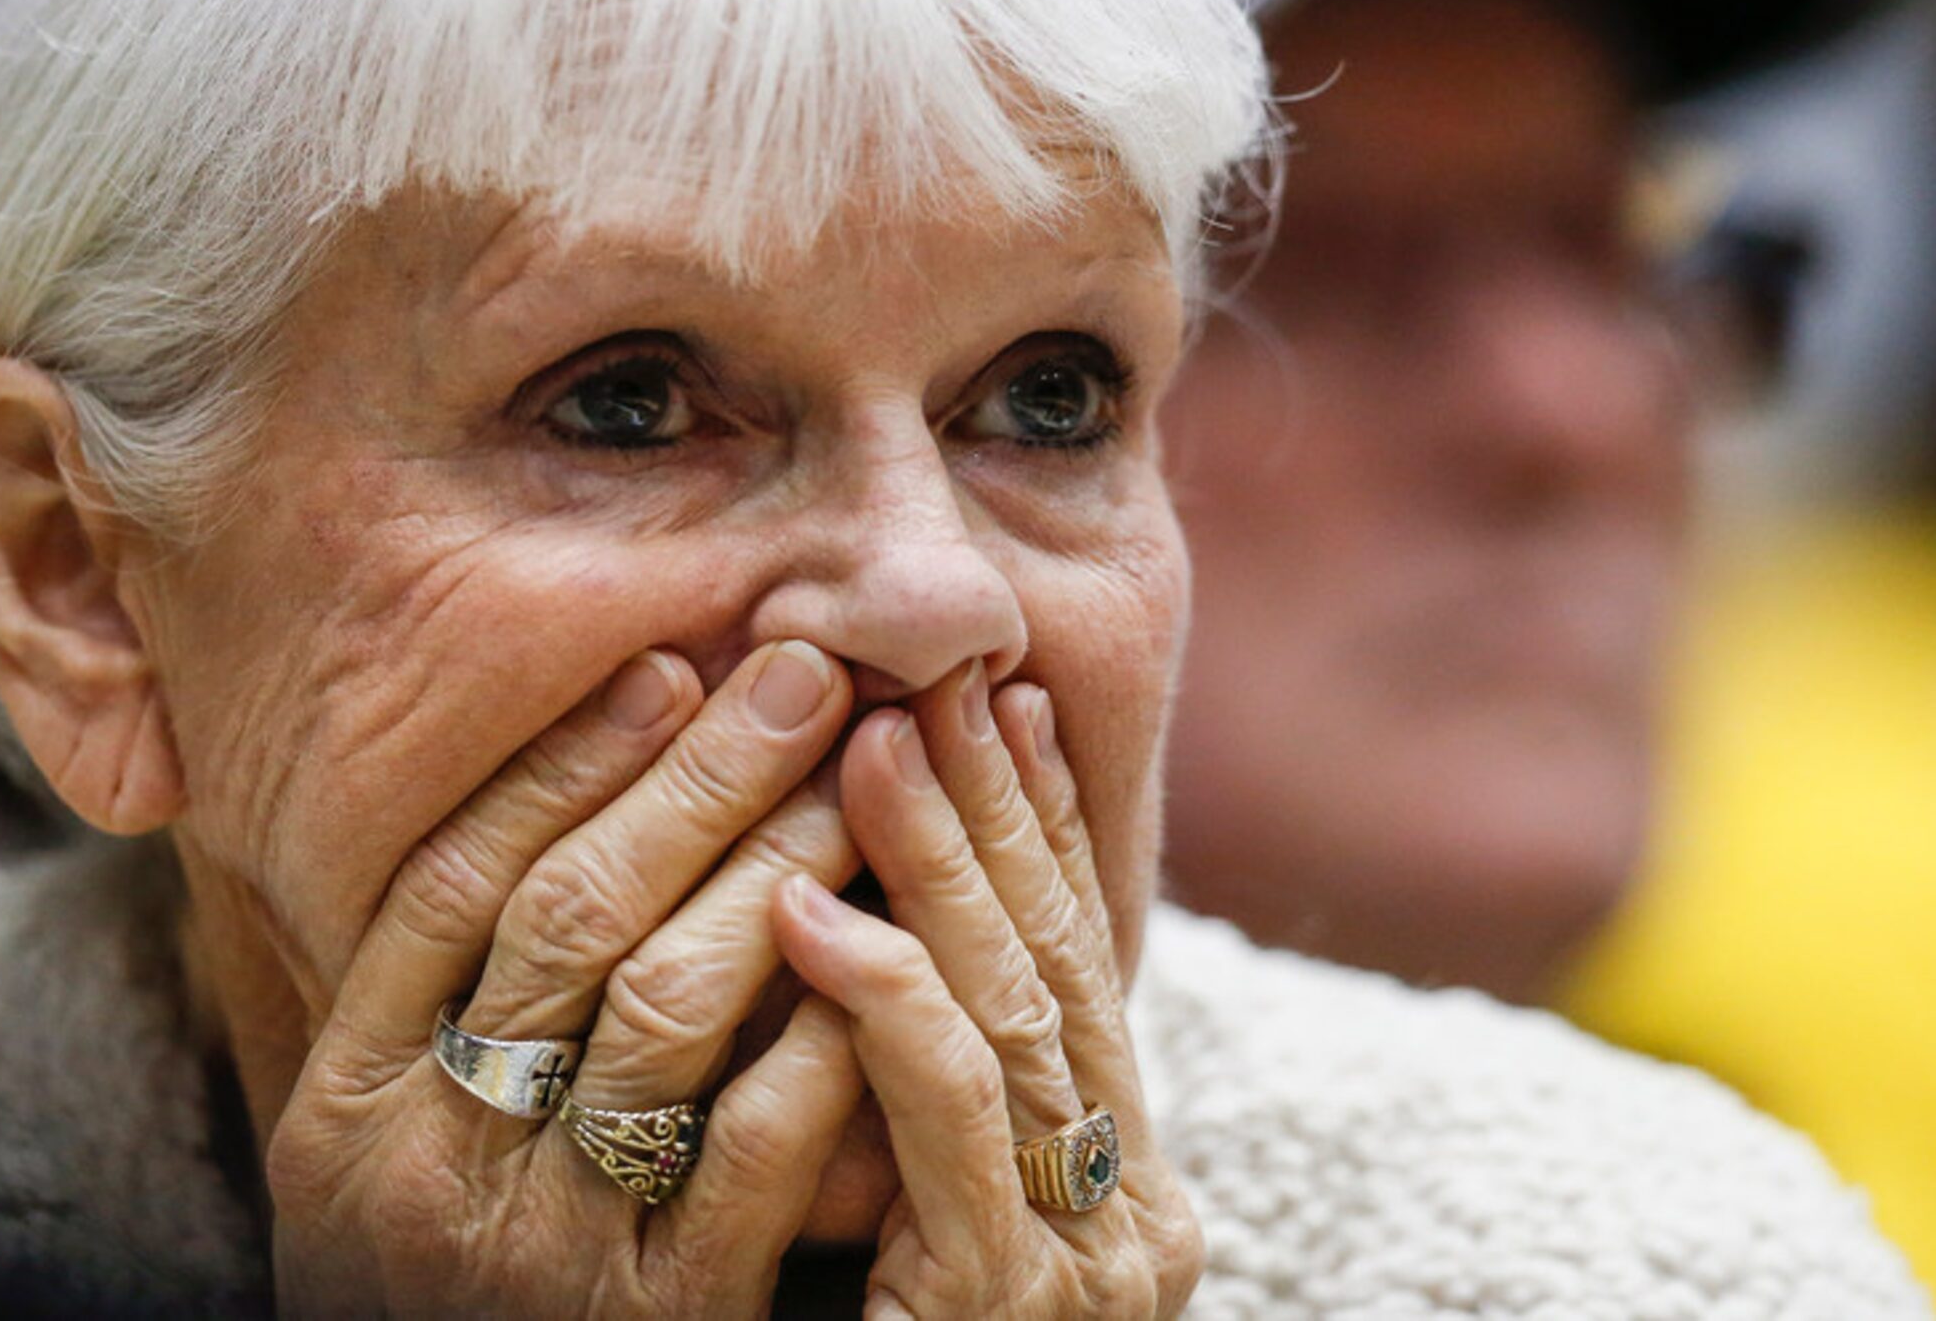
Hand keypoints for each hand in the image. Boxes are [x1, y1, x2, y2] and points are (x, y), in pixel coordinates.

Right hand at [265, 639, 874, 1316]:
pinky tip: (893, 942)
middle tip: (810, 675)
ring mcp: (540, 1257)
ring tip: (864, 778)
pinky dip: (829, 1028)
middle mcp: (423, 1178)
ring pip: (669, 1006)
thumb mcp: (400, 1165)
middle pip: (568, 918)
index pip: (449, 889)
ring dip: (781, 865)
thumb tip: (574, 789)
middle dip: (699, 776)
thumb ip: (442, 1014)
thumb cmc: (457, 1304)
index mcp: (342, 1116)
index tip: (672, 663)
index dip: (563, 763)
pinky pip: (760, 1146)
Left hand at [773, 668, 1201, 1317]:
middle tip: (943, 678)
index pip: (1085, 975)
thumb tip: (877, 912)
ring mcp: (1082, 1271)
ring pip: (1010, 1013)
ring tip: (869, 745)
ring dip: (938, 862)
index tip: (1011, 703)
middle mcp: (1132, 1228)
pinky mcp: (1001, 1304)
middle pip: (1059, 970)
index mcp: (1126, 1199)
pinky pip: (947, 1107)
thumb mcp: (914, 1223)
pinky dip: (881, 993)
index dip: (1050, 830)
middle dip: (1000, 811)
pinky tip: (803, 913)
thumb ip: (928, 1104)